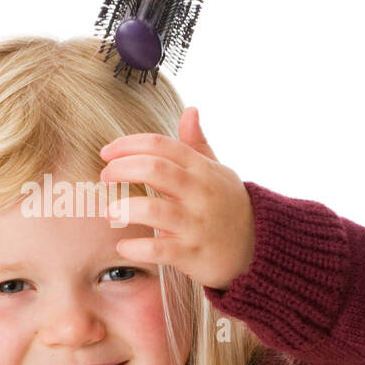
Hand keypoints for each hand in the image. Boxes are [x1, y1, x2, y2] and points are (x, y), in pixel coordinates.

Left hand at [99, 107, 253, 291]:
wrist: (259, 247)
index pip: (161, 145)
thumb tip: (190, 110)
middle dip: (122, 169)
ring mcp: (197, 224)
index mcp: (202, 169)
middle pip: (155, 169)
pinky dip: (137, 248)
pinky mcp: (193, 254)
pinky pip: (160, 249)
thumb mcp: (218, 171)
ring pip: (155, 210)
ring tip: (110, 212)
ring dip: (125, 209)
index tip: (106, 152)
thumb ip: (198, 144)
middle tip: (104, 177)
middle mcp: (199, 193)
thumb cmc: (229, 206)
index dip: (128, 144)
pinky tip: (123, 246)